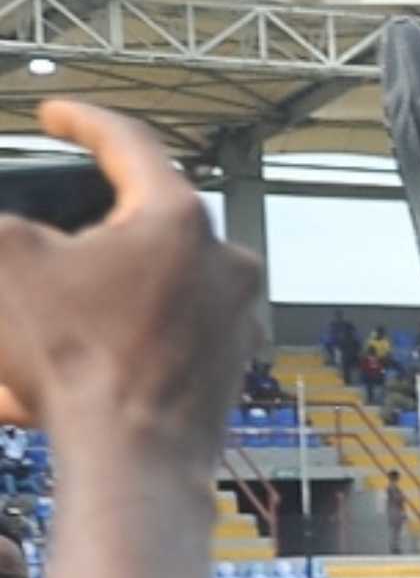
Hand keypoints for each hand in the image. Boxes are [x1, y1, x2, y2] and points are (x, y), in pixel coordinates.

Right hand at [0, 101, 262, 454]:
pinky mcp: (234, 360)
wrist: (135, 461)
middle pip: (139, 224)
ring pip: (148, 285)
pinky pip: (164, 332)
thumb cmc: (77, 359)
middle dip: (81, 235)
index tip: (56, 116)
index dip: (82, 122)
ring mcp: (238, 313)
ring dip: (92, 296)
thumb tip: (18, 230)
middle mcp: (225, 259)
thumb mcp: (5, 262)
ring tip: (44, 322)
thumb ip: (5, 224)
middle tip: (41, 247)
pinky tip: (70, 368)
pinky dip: (115, 339)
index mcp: (180, 217)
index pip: (129, 144)